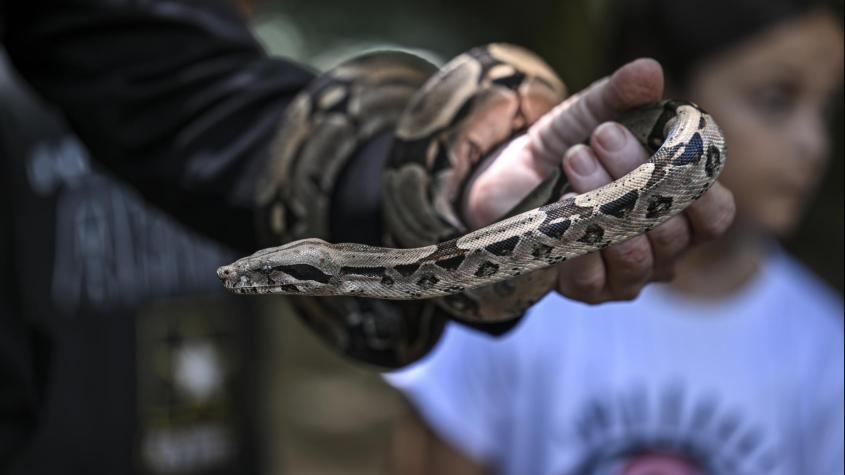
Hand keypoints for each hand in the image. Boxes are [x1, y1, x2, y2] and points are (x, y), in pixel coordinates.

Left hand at [464, 58, 734, 303]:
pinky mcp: (583, 289)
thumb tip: (648, 71)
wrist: (509, 177)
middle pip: (671, 231)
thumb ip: (622, 95)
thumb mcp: (593, 113)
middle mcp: (660, 252)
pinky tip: (560, 205)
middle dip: (637, 176)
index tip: (671, 147)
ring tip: (575, 158)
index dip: (701, 188)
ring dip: (604, 202)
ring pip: (634, 255)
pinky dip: (576, 239)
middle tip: (602, 134)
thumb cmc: (567, 147)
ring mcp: (624, 277)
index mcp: (679, 211)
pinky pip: (591, 278)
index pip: (714, 216)